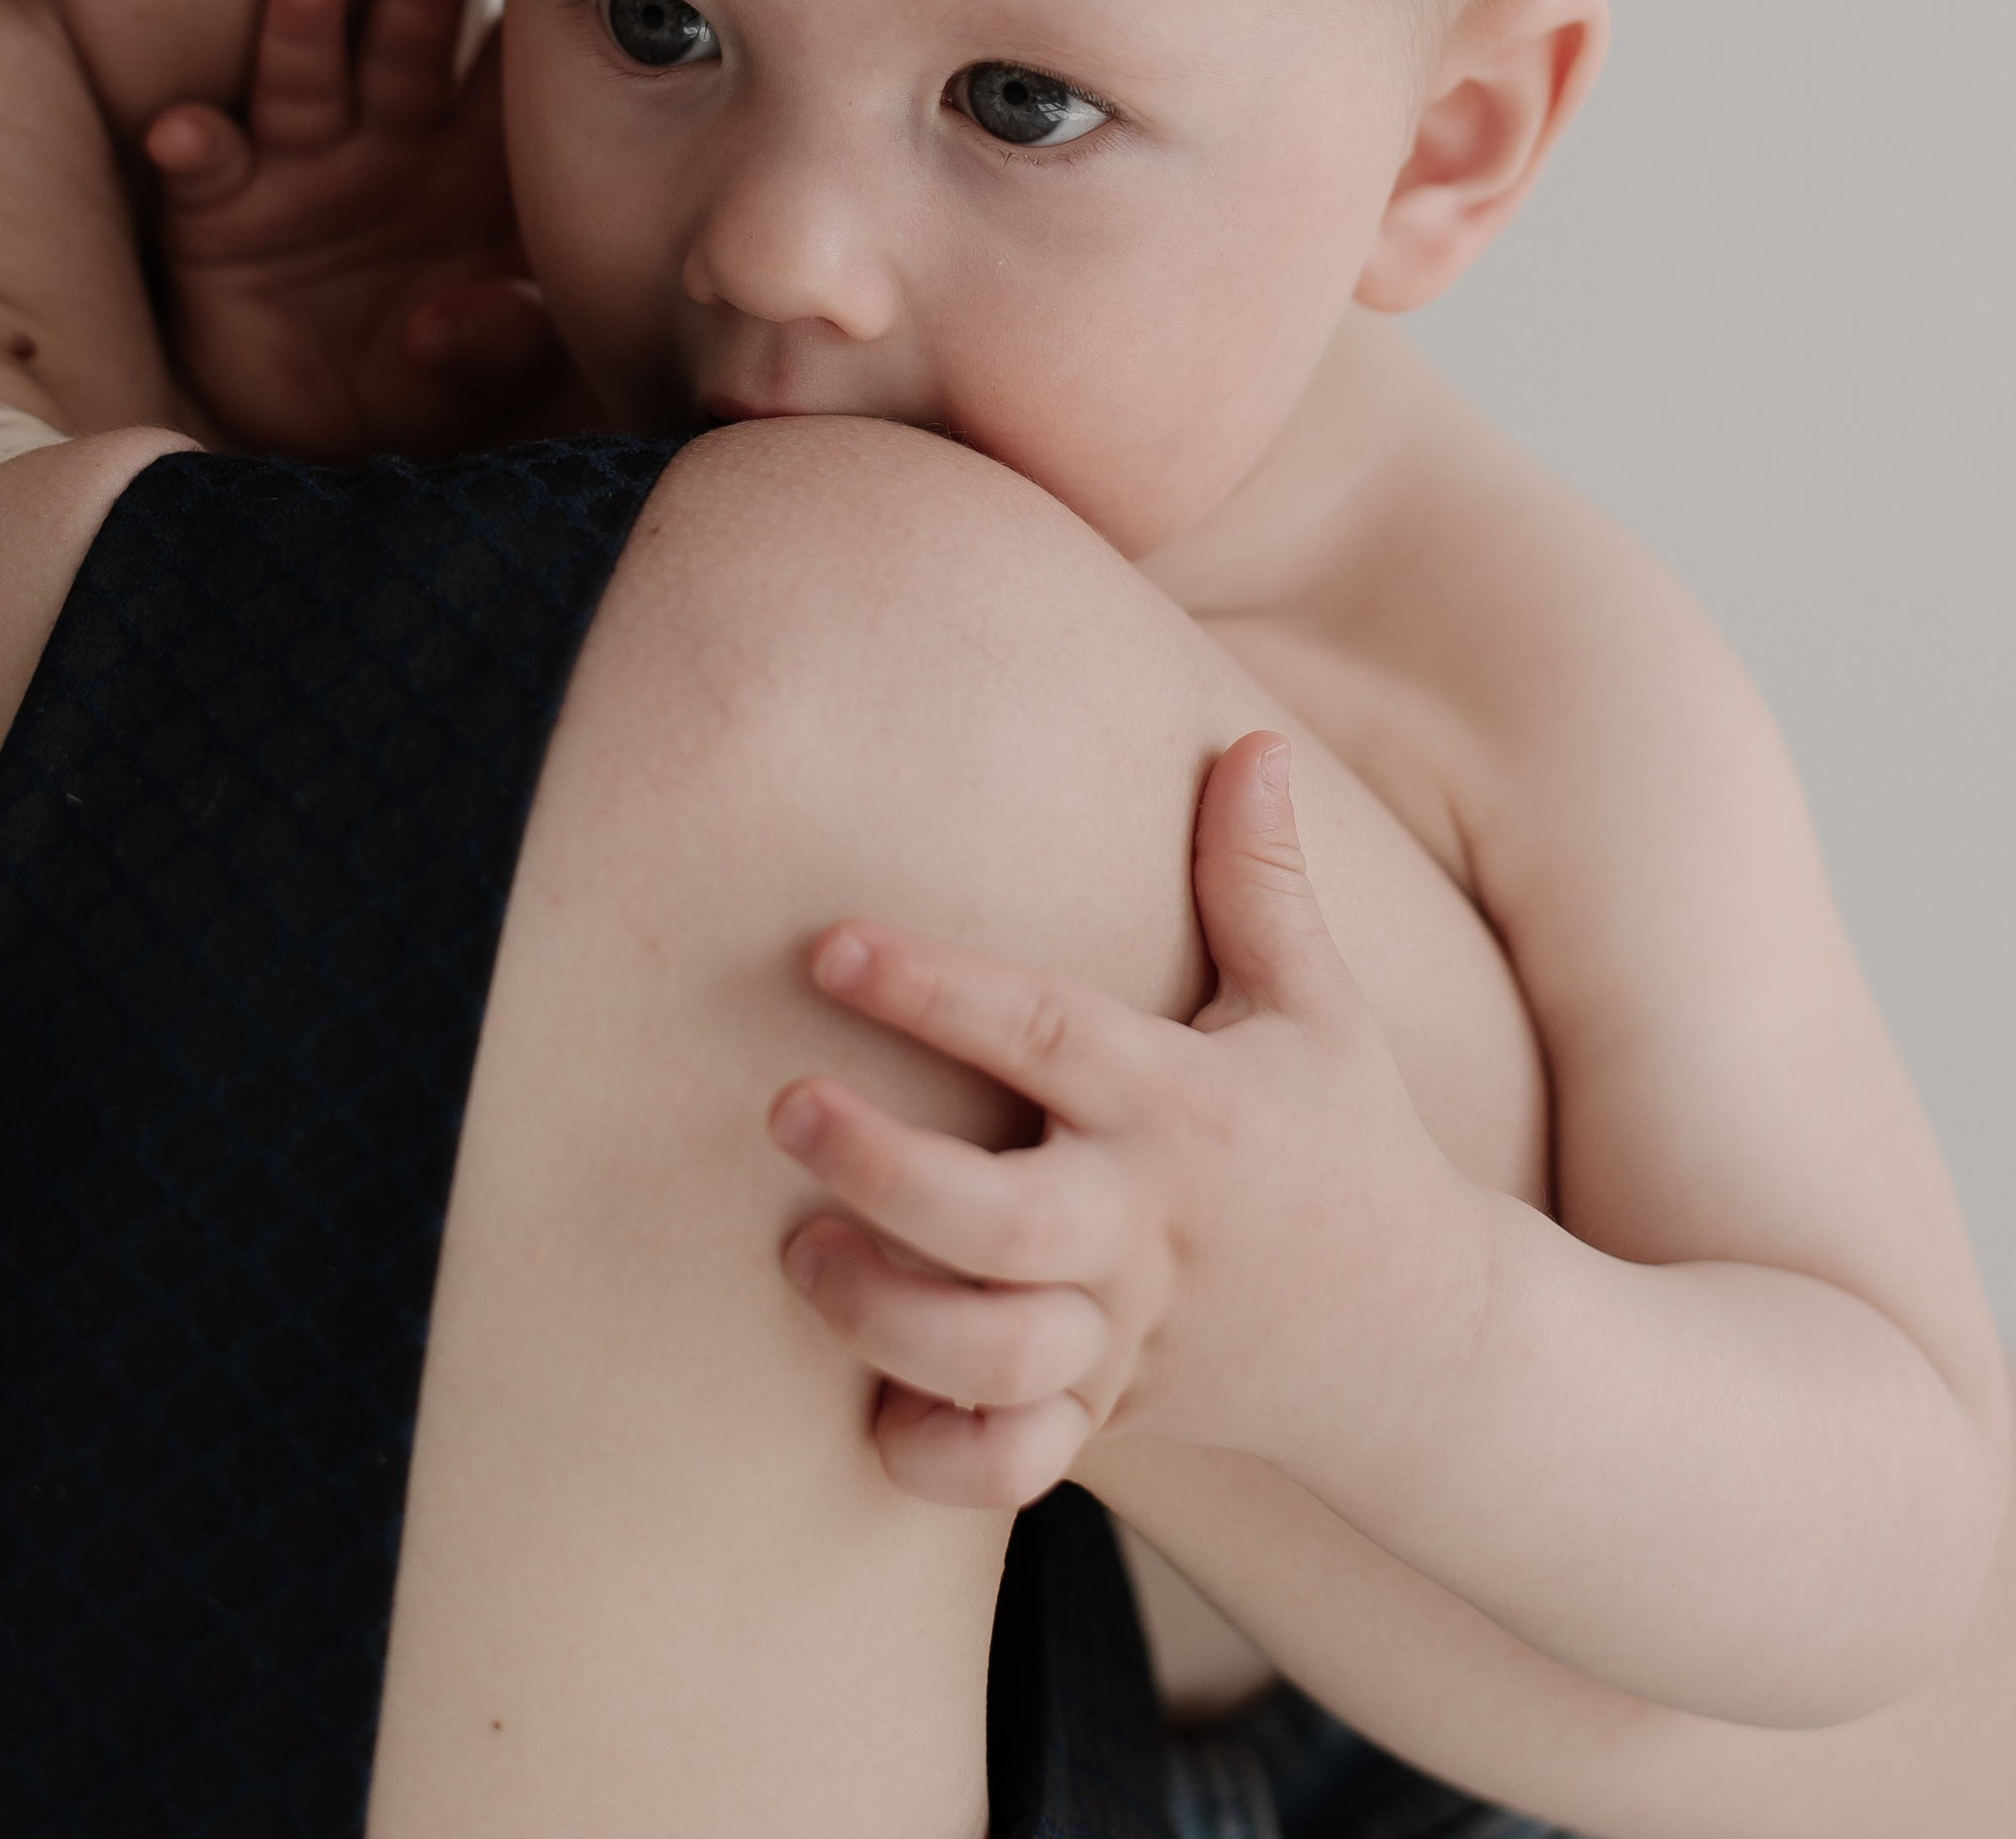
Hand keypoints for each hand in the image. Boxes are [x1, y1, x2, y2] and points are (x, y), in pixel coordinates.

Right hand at [147, 0, 580, 459]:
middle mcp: (391, 140)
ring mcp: (300, 164)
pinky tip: (186, 131)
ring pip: (307, 79)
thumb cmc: (435, 374)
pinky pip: (210, 166)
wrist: (323, 430)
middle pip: (412, 50)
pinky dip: (196, 145)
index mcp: (479, 162)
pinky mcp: (218, 207)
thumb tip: (490, 315)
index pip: (513, 84)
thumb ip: (502, 345)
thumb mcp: (484, 374)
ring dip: (306, 22)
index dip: (536, 34)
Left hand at [768, 732, 1486, 1509]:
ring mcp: (1125, 1336)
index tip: (832, 946)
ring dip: (877, 1313)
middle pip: (993, 1222)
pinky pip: (1006, 1467)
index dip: (935, 989)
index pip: (1046, 1036)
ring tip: (801, 1251)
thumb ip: (1262, 880)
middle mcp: (1145, 1227)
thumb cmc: (1346, 1142)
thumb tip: (1245, 740)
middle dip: (879, 1170)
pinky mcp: (1108, 1418)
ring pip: (985, 1356)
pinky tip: (866, 1396)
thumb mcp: (1318, 1005)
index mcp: (1183, 1108)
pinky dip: (934, 1453)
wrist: (1420, 1340)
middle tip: (786, 1107)